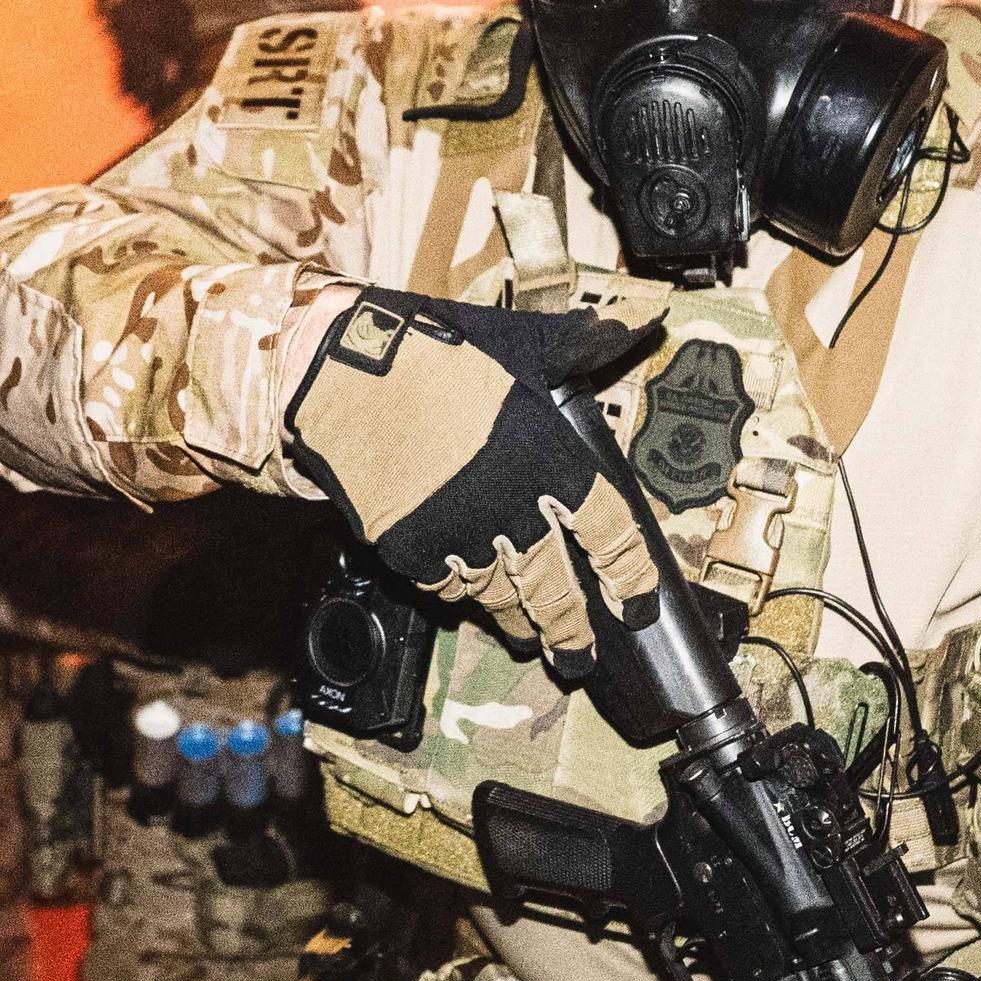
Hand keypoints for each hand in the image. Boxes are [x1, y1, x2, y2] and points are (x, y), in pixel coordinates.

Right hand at [284, 290, 663, 660]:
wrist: (342, 372)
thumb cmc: (435, 352)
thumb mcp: (521, 342)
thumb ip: (582, 346)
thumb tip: (638, 323)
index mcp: (551, 461)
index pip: (610, 535)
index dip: (631, 576)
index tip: (638, 603)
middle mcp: (511, 509)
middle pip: (556, 589)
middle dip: (572, 630)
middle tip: (581, 656)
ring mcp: (459, 535)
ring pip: (500, 598)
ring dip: (518, 622)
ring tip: (531, 638)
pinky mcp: (411, 550)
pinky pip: (446, 588)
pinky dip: (461, 594)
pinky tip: (470, 596)